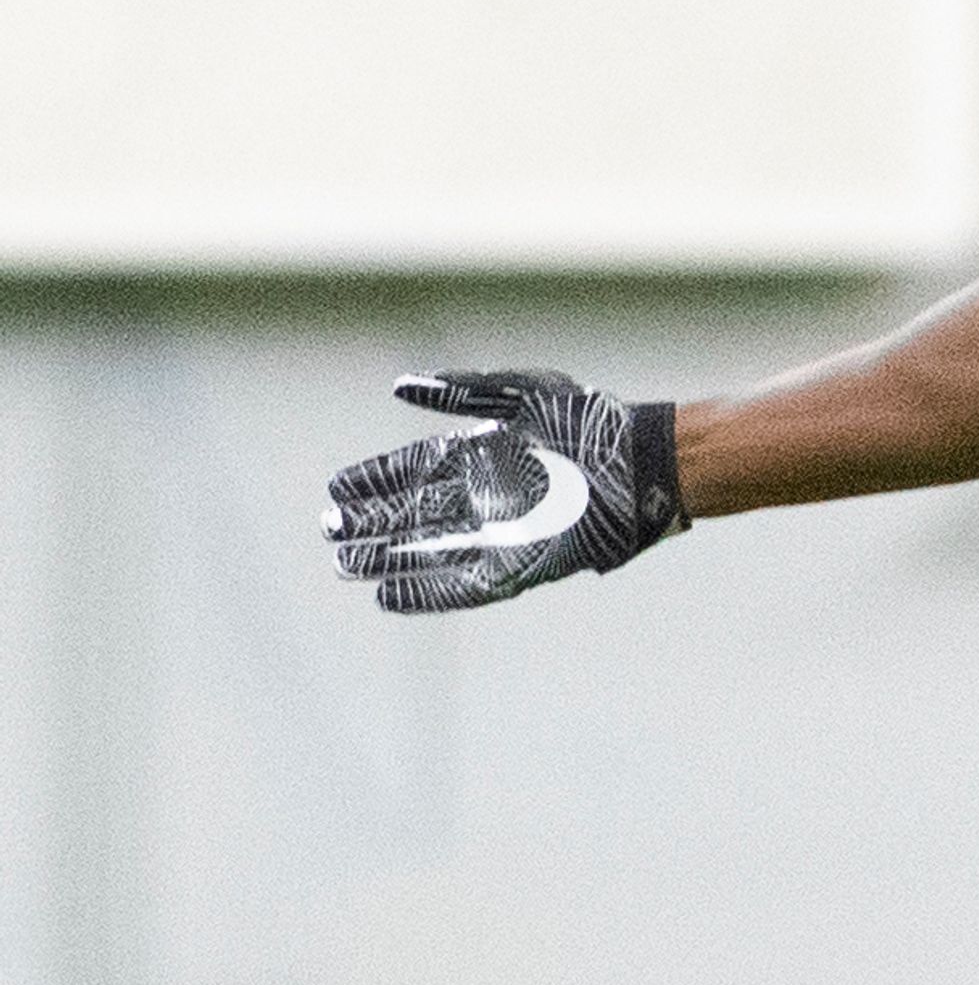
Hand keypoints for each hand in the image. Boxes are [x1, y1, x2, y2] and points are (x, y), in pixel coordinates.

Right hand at [326, 370, 681, 613]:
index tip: (336, 488)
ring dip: (387, 560)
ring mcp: (503, 534)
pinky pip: (463, 584)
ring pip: (429, 550)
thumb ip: (462, 390)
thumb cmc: (593, 423)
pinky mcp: (523, 567)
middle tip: (326, 532)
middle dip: (370, 523)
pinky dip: (425, 591)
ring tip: (344, 566)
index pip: (414, 469)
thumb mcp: (524, 393)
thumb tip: (400, 387)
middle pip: (414, 513)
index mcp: (484, 454)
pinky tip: (388, 596)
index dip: (374, 479)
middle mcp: (487, 496)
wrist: (646, 465)